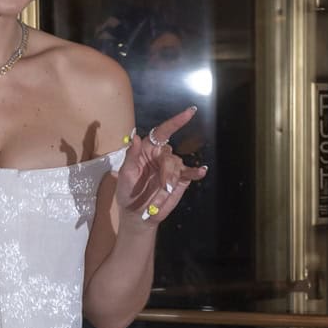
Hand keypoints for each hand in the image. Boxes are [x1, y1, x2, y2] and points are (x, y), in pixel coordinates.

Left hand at [115, 106, 207, 231]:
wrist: (137, 214)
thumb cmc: (128, 192)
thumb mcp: (126, 174)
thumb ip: (132, 156)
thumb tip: (135, 137)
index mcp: (147, 150)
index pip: (162, 132)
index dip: (176, 121)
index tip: (190, 112)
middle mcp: (160, 155)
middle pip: (169, 155)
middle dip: (167, 172)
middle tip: (163, 187)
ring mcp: (171, 168)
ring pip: (177, 166)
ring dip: (172, 179)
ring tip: (165, 192)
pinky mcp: (180, 179)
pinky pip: (190, 172)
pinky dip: (196, 172)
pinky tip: (201, 172)